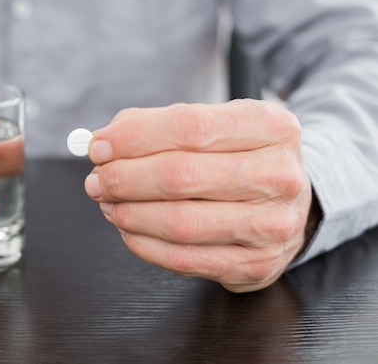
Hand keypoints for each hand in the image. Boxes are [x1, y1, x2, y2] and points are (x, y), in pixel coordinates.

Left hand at [84, 99, 312, 291]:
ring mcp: (272, 225)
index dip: (133, 138)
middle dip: (123, 179)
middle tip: (98, 180)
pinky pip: (184, 258)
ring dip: (130, 214)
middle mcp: (278, 175)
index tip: (99, 147)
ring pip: (180, 222)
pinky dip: (144, 245)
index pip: (189, 127)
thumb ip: (155, 126)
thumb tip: (104, 143)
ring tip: (110, 204)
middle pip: (180, 176)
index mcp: (270, 126)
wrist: (291, 202)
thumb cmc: (239, 158)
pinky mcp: (255, 265)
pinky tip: (130, 229)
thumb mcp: (211, 124)